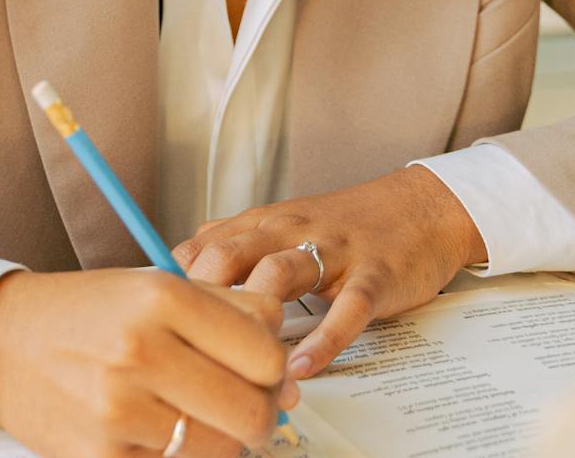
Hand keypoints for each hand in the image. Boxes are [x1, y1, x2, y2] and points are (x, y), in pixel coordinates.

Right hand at [0, 268, 301, 457]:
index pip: (267, 353)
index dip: (276, 369)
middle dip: (259, 415)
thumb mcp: (154, 286)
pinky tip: (159, 434)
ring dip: (220, 441)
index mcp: (160, 298)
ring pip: (219, 450)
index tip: (263, 373)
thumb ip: (230, 314)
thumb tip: (289, 372)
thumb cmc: (81, 313)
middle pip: (251, 411)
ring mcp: (118, 409)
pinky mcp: (99, 457)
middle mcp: (139, 350)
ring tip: (193, 417)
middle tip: (241, 406)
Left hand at [171, 166, 487, 380]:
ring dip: (255, 318)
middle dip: (199, 298)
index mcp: (260, 224)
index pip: (199, 248)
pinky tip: (302, 366)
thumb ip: (232, 250)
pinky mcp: (374, 275)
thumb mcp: (279, 228)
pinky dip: (323, 339)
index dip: (171, 287)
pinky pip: (346, 308)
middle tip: (182, 344)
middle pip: (227, 255)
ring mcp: (332, 252)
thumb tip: (174, 280)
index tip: (152, 325)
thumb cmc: (344, 226)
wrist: (422, 209)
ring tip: (236, 363)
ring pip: (281, 273)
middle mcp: (288, 231)